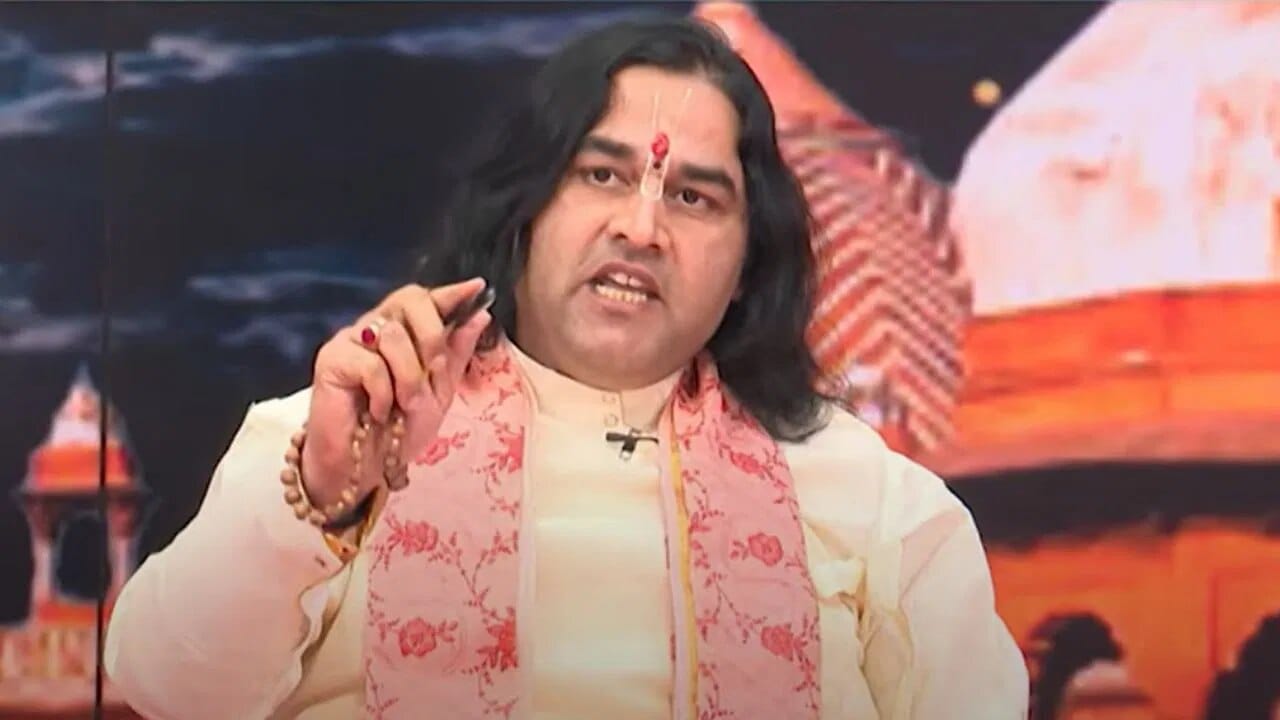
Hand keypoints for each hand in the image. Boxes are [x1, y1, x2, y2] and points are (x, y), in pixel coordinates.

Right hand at [301, 277, 491, 509]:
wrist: (367, 467)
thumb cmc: (399, 430)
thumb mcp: (440, 392)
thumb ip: (457, 353)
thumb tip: (481, 314)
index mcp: (404, 332)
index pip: (426, 299)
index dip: (451, 293)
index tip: (477, 289)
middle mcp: (376, 327)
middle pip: (410, 300)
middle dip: (432, 336)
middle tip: (435, 372)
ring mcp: (352, 340)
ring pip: (394, 335)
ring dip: (410, 377)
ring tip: (405, 404)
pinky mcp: (332, 359)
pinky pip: (371, 363)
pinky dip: (384, 392)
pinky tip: (378, 411)